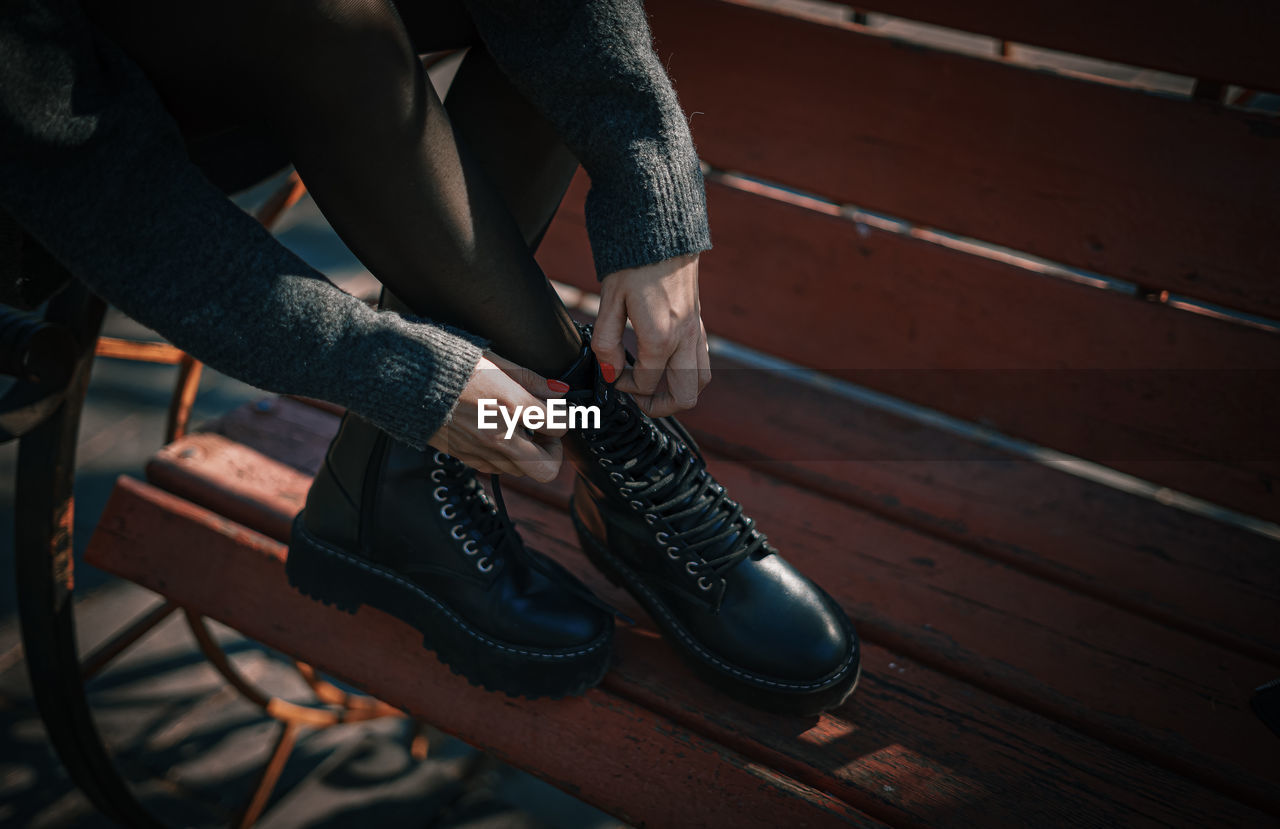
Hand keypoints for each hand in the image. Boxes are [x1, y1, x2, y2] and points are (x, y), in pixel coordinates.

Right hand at [428, 352, 565, 481]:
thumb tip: (560, 392)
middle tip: (544, 430)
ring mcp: (481, 451)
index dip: (564, 416)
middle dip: (553, 450)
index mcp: (510, 406)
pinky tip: (497, 433)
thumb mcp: (497, 362)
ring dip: (529, 454)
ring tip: (518, 428)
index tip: (557, 409)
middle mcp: (499, 435)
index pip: (560, 425)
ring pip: (523, 471)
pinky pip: (497, 468)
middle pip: (548, 468)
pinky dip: (505, 456)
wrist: (406, 380)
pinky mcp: (465, 458)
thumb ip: (532, 381)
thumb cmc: (453, 365)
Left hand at [594, 253, 711, 416]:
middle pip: (684, 396)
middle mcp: (684, 339)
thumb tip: (611, 372)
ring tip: (653, 387)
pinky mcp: (699, 325)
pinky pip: (703, 363)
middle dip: (659, 406)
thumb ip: (607, 342)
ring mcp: (696, 333)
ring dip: (678, 393)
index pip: (645, 383)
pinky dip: (687, 375)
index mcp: (660, 337)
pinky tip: (666, 366)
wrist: (663, 235)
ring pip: (700, 383)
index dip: (624, 387)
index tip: (613, 375)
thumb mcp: (610, 302)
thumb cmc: (634, 265)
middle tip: (637, 398)